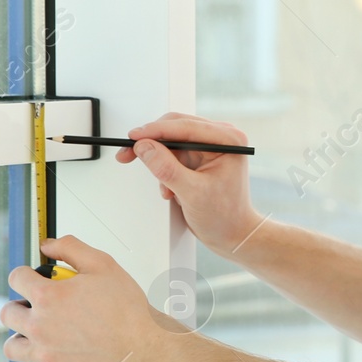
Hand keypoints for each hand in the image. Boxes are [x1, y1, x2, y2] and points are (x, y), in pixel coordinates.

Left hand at [0, 235, 166, 361]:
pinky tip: (74, 351)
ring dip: (22, 337)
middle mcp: (41, 328)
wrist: (145, 350)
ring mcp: (47, 355)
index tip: (31, 278)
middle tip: (38, 306)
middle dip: (21, 305)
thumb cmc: (128, 310)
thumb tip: (48, 245)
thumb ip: (70, 248)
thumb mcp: (103, 265)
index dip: (25, 274)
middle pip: (8, 313)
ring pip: (13, 347)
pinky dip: (54, 358)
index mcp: (48, 298)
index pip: (16, 279)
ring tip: (41, 333)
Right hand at [117, 112, 266, 259]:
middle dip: (152, 144)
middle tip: (129, 153)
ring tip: (167, 189)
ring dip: (161, 164)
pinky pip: (174, 156)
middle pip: (176, 128)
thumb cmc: (225, 216)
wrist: (232, 234)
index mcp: (229, 140)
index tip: (133, 137)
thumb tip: (144, 147)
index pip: (186, 126)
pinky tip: (173, 190)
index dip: (156, 130)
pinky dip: (167, 172)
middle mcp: (221, 138)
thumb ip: (166, 168)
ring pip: (172, 143)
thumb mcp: (192, 193)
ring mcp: (210, 147)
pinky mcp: (200, 158)